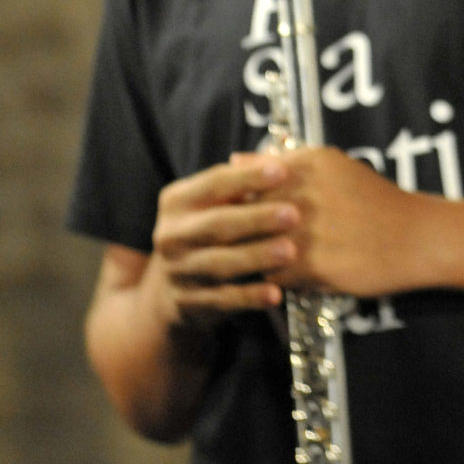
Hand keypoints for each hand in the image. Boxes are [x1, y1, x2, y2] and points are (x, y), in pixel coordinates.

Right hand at [145, 156, 299, 328]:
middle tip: (295, 214)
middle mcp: (171, 234)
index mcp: (177, 201)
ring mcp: (177, 271)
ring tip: (291, 251)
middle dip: (257, 219)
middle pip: (217, 224)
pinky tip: (275, 294)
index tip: (282, 170)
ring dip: (257, 257)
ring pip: (220, 263)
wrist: (168, 291)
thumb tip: (282, 159)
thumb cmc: (209, 232)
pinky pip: (222, 300)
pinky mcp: (187, 304)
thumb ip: (242, 185)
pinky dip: (249, 298)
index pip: (214, 183)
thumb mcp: (215, 205)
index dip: (248, 177)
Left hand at [242, 147, 427, 297]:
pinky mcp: (316, 266)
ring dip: (257, 258)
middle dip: (241, 232)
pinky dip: (281, 279)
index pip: (244, 183)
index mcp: (308, 164)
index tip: (239, 213)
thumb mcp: (331, 166)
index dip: (236, 202)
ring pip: (254, 251)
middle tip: (250, 240)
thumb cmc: (372, 200)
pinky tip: (294, 274)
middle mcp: (306, 194)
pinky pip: (276, 278)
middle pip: (244, 218)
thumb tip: (235, 160)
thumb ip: (281, 161)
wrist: (417, 236)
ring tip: (271, 259)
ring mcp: (309, 232)